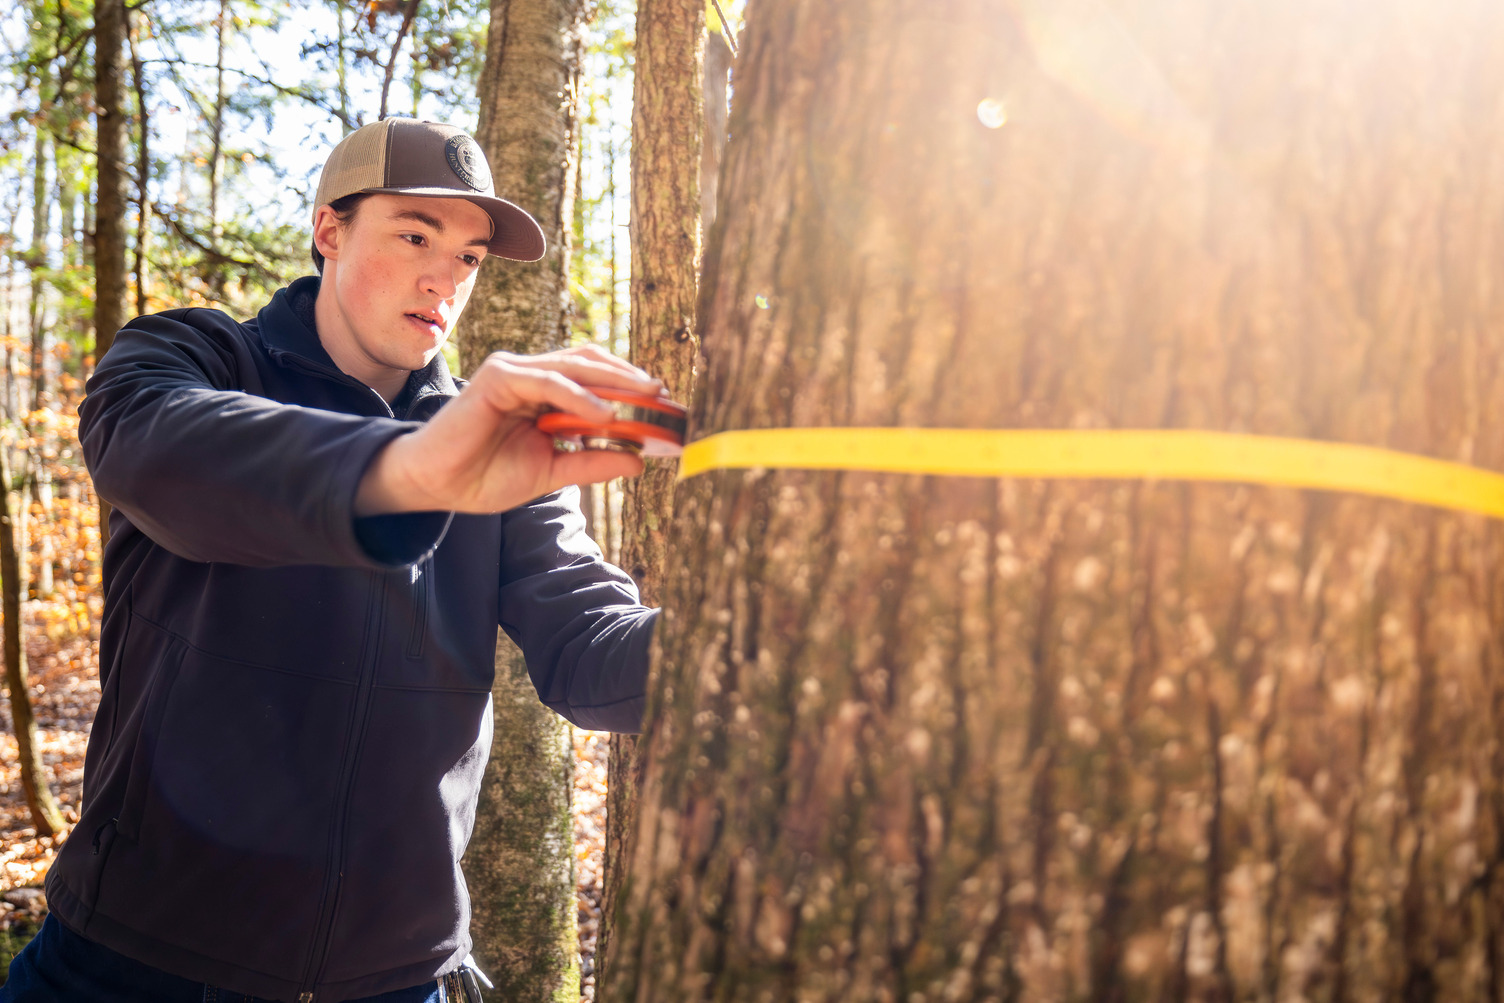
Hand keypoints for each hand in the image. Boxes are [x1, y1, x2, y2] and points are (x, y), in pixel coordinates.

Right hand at [355, 345, 660, 515]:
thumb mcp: (551, 472)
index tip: (667, 407)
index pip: (596, 378)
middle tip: (666, 396)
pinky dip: (579, 396)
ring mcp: (514, 371)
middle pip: (592, 365)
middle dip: (632, 379)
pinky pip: (548, 382)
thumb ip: (591, 462)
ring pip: (574, 367)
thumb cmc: (484, 476)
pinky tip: (605, 414)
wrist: (436, 484)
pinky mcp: (498, 377)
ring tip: (647, 398)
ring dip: (614, 382)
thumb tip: (638, 461)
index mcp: (545, 393)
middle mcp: (532, 375)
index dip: (631, 388)